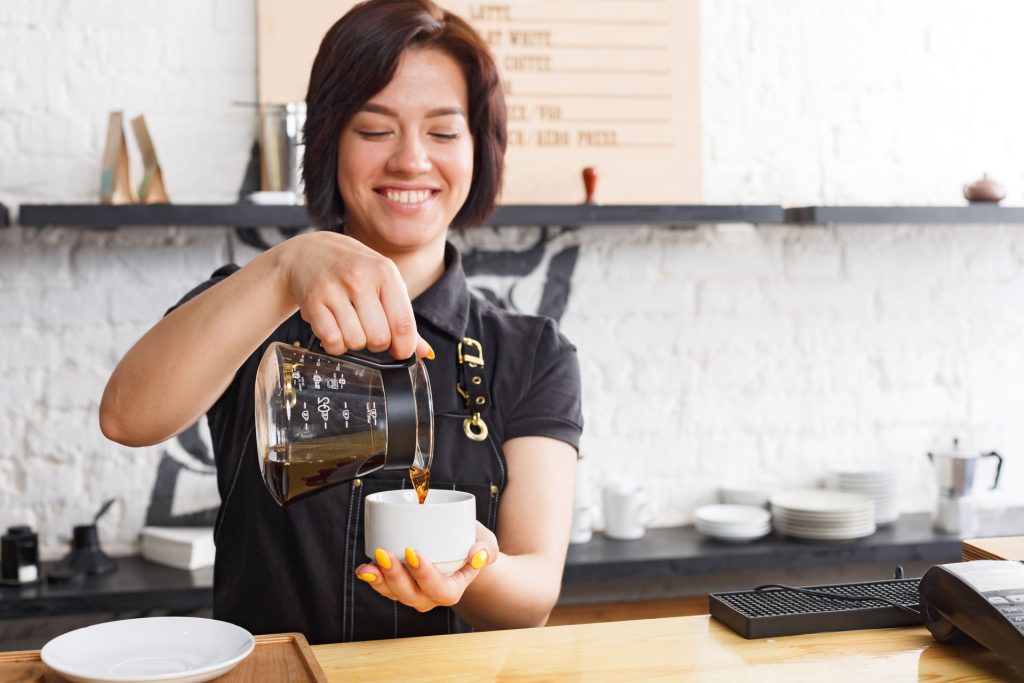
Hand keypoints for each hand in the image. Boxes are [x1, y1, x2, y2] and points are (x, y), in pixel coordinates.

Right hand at [275, 232, 431, 358]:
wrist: (310, 252)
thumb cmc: (354, 270)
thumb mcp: (384, 283)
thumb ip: (403, 317)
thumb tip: (424, 354)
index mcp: (385, 272)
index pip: (403, 323)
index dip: (404, 347)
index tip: (401, 352)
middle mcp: (359, 279)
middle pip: (379, 338)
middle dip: (378, 344)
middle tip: (371, 332)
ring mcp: (334, 290)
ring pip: (355, 342)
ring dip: (355, 344)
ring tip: (351, 327)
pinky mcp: (312, 302)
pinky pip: (331, 341)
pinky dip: (335, 345)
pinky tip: (336, 331)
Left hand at [355, 522, 497, 611]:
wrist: (460, 547)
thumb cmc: (472, 545)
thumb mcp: (487, 543)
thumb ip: (487, 549)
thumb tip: (477, 554)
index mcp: (452, 590)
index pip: (439, 589)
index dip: (425, 575)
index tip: (413, 552)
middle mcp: (429, 597)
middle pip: (411, 594)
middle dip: (396, 576)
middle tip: (385, 553)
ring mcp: (412, 592)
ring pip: (393, 593)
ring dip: (380, 580)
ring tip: (370, 564)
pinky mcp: (398, 584)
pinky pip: (383, 586)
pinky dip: (373, 578)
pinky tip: (364, 569)